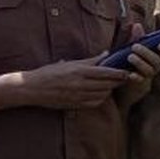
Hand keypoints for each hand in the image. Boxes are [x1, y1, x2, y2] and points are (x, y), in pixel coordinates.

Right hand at [16, 55, 131, 109]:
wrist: (32, 89)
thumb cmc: (50, 72)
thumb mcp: (69, 63)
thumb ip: (90, 60)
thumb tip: (107, 54)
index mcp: (80, 72)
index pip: (106, 73)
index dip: (119, 73)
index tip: (128, 72)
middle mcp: (80, 84)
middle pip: (107, 84)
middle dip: (118, 81)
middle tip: (125, 78)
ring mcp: (78, 96)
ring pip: (103, 94)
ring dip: (110, 89)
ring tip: (113, 84)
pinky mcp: (75, 105)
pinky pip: (95, 103)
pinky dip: (101, 98)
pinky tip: (102, 93)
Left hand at [124, 23, 159, 80]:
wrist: (128, 75)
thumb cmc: (137, 57)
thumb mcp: (138, 45)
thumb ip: (139, 36)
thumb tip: (137, 25)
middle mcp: (158, 65)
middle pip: (158, 61)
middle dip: (147, 53)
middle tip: (135, 46)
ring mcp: (150, 74)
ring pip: (150, 70)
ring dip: (140, 63)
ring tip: (130, 56)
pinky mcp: (140, 82)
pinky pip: (140, 81)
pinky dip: (136, 77)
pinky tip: (131, 74)